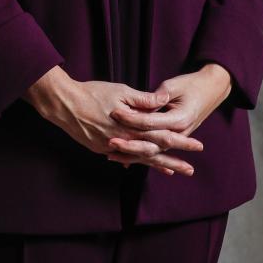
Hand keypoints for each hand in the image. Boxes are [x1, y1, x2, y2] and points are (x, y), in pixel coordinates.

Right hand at [24, 66, 204, 177]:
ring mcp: (111, 148)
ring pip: (139, 159)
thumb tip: (164, 100)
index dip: (180, 142)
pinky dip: (136, 162)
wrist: (64, 104)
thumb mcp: (120, 90)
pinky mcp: (101, 148)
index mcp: (131, 127)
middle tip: (191, 170)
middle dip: (174, 161)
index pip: (162, 136)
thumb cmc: (92, 93)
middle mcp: (124, 141)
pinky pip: (123, 158)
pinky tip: (143, 165)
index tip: (198, 146)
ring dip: (157, 166)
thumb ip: (143, 99)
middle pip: (154, 153)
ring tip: (173, 172)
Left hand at [105, 64, 231, 169]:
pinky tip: (126, 163)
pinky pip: (156, 151)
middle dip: (129, 144)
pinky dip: (142, 157)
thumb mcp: (173, 87)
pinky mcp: (174, 138)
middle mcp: (178, 133)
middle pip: (149, 142)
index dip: (131, 118)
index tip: (113, 113)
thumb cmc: (191, 85)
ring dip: (132, 155)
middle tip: (109, 143)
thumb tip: (141, 104)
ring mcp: (176, 138)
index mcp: (178, 119)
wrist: (211, 89)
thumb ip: (156, 98)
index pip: (150, 122)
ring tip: (111, 157)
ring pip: (151, 151)